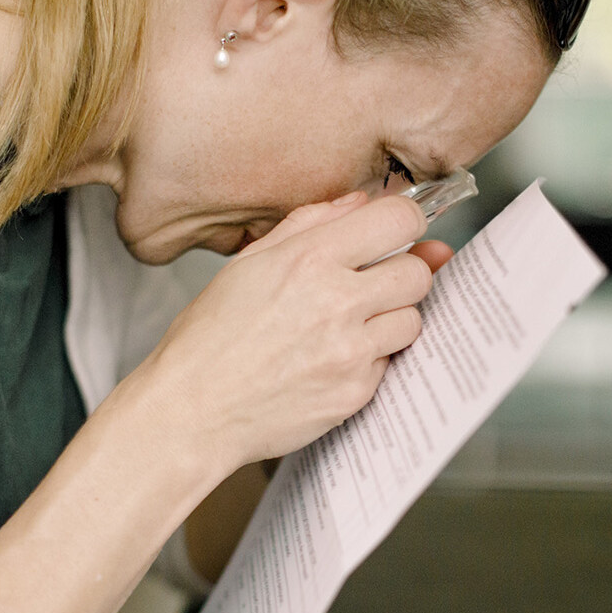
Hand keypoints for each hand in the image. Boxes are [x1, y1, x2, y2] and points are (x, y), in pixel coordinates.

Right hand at [115, 190, 440, 474]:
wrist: (193, 409)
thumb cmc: (210, 339)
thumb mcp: (249, 263)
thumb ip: (310, 224)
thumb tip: (359, 202)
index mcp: (308, 260)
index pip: (399, 220)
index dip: (405, 222)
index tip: (399, 231)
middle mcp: (336, 302)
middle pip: (417, 272)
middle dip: (403, 272)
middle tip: (374, 283)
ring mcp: (350, 351)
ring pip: (412, 320)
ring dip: (390, 319)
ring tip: (348, 326)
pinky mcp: (355, 392)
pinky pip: (388, 364)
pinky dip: (369, 359)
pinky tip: (331, 360)